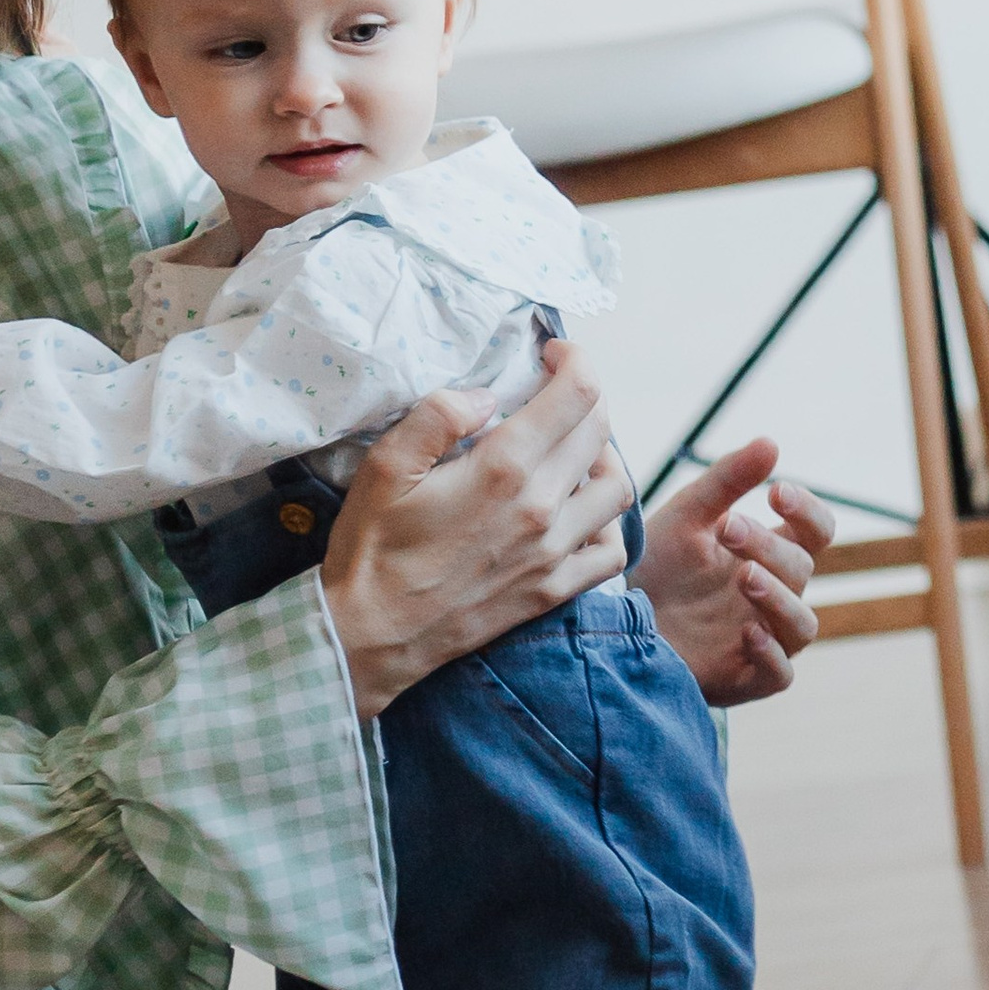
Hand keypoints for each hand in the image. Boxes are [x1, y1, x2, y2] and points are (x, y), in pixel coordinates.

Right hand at [321, 343, 629, 717]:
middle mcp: (541, 507)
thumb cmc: (372, 548)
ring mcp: (553, 552)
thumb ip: (438, 415)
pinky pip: (612, 551)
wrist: (371, 635)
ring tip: (572, 448)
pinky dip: (609, 522)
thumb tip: (488, 395)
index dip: (574, 360)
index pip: (576, 394)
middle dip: (585, 396)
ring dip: (605, 455)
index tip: (552, 354)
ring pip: (618, 487)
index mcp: (503, 468)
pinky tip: (580, 511)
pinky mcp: (552, 590)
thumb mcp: (385, 466)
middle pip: (600, 431)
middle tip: (556, 391)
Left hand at [639, 439, 833, 703]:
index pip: (816, 531)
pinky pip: (779, 673)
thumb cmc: (655, 566)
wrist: (609, 621)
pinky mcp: (744, 679)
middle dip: (768, 546)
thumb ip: (726, 482)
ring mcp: (764, 639)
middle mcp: (774, 596)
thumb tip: (772, 443)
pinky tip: (748, 633)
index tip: (776, 492)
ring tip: (746, 577)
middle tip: (728, 528)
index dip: (807, 510)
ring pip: (802, 624)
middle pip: (801, 569)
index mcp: (769, 553)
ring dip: (780, 599)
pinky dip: (770, 654)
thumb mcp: (685, 517)